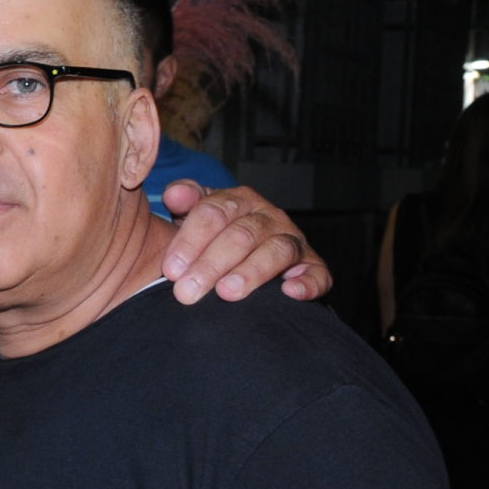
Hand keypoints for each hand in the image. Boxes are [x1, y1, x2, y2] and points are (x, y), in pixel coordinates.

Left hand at [158, 182, 328, 302]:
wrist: (244, 253)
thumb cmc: (212, 236)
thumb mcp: (193, 214)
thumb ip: (183, 200)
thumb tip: (174, 194)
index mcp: (238, 200)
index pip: (213, 214)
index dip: (190, 241)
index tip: (171, 269)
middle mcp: (269, 216)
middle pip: (241, 235)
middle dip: (211, 264)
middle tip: (187, 291)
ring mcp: (293, 240)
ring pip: (277, 251)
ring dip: (251, 273)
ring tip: (227, 293)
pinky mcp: (312, 266)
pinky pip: (317, 273)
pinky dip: (307, 282)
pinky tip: (290, 293)